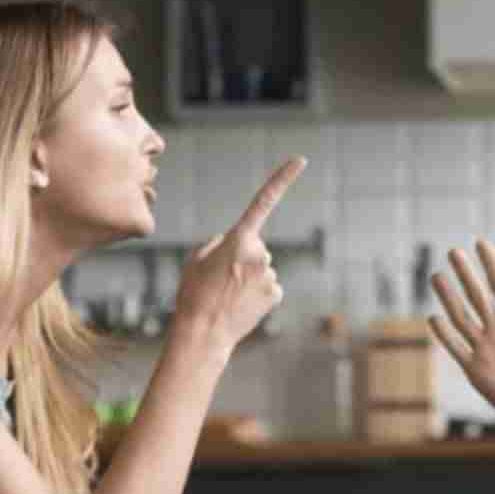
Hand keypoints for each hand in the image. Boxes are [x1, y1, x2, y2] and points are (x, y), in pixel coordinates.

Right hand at [174, 157, 305, 350]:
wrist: (202, 333)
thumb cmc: (194, 293)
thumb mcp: (196, 257)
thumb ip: (220, 242)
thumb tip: (237, 244)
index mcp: (238, 239)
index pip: (263, 201)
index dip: (282, 178)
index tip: (301, 160)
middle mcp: (260, 253)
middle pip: (255, 246)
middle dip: (241, 257)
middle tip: (220, 278)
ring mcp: (270, 274)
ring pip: (261, 268)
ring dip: (247, 277)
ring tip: (228, 294)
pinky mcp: (276, 293)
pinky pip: (267, 285)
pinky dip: (256, 293)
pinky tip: (241, 304)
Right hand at [428, 239, 494, 427]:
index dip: (491, 265)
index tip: (480, 242)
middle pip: (477, 296)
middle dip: (466, 275)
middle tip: (454, 251)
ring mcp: (484, 348)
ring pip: (462, 317)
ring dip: (449, 297)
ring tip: (437, 276)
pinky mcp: (475, 369)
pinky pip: (457, 348)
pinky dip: (445, 334)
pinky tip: (434, 318)